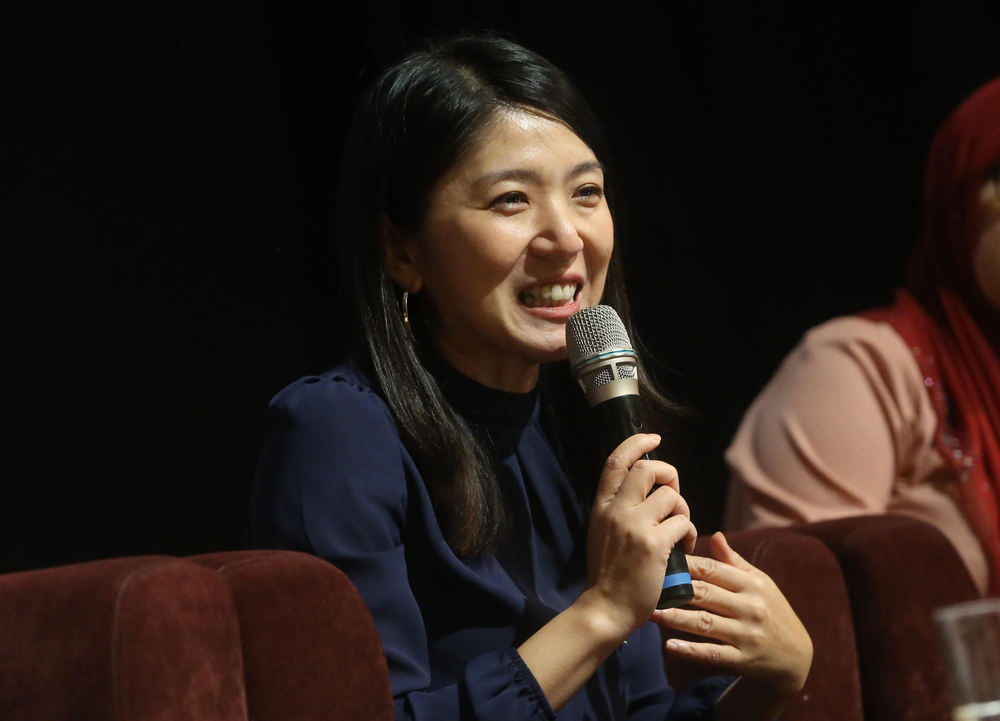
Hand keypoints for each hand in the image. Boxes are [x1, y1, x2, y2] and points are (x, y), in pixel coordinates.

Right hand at [579, 434, 696, 638]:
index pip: (616, 460)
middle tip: (674, 495)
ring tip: (680, 529)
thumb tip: (645, 490)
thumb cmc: (608, 574)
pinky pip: (682, 522)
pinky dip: (689, 532)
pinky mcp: (653, 544)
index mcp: (601, 506)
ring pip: (670, 495)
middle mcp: (616, 510)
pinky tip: (684, 547)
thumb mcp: (602, 532)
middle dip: (669, 475)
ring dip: (683, 510)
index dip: (636, 442)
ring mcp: (633, 525)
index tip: (653, 437)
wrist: (606, 608)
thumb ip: (618, 509)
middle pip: (648, 468)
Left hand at [651, 532, 812, 695]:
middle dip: (675, 589)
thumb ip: (734, 562)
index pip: (713, 569)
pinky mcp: (744, 660)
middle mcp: (750, 607)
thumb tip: (714, 535)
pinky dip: (690, 651)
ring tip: (650, 612)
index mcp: (752, 584)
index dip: (686, 564)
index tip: (659, 559)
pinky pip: (713, 654)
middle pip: (706, 594)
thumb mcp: (760, 584)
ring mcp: (747, 634)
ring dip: (675, 618)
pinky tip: (669, 647)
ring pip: (705, 623)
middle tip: (647, 584)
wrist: (797, 658)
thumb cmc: (771, 612)